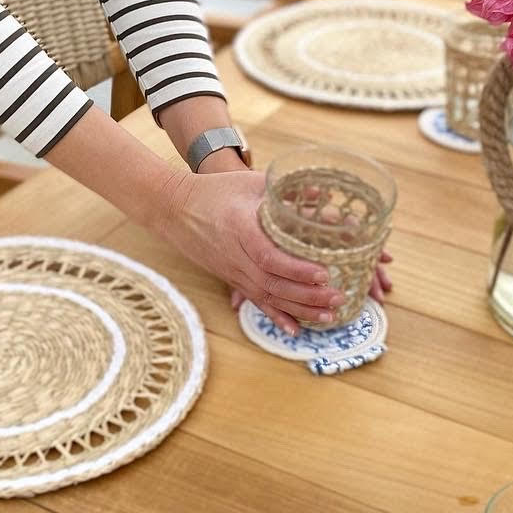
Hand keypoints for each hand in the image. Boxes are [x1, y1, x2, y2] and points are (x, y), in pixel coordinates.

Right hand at [195, 151, 392, 323]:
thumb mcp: (250, 182)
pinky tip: (296, 330)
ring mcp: (231, 270)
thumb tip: (321, 193)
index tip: (324, 273)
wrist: (173, 208)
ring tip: (329, 315)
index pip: (270, 256)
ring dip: (299, 309)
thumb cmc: (214, 190)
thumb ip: (285, 190)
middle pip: (272, 283)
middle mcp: (235, 255)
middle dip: (307, 295)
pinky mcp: (230, 278)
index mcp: (240, 228)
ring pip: (267, 297)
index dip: (297, 269)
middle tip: (338, 298)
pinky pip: (255, 302)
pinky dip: (276, 317)